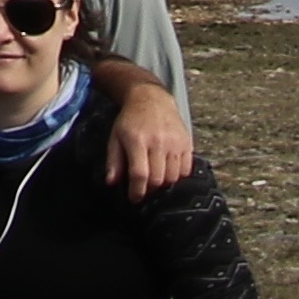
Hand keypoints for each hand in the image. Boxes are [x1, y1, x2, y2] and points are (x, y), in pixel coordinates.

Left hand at [106, 83, 192, 200]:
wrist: (151, 99)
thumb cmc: (130, 121)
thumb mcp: (115, 138)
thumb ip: (114, 161)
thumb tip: (111, 183)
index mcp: (137, 141)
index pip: (140, 174)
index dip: (137, 190)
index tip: (134, 198)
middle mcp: (158, 142)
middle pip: (158, 178)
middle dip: (149, 190)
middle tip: (143, 189)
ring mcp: (175, 142)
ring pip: (173, 176)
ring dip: (163, 184)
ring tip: (154, 180)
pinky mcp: (187, 142)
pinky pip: (186, 169)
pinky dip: (177, 176)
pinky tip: (167, 172)